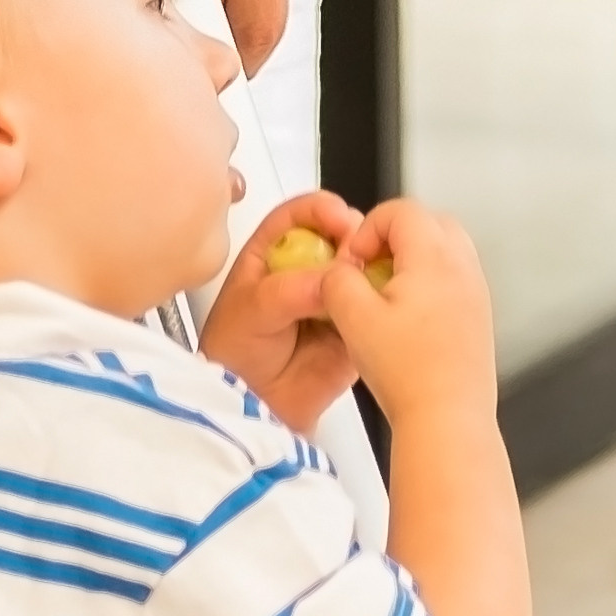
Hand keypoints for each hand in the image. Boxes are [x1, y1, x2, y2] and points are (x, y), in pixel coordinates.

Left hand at [198, 188, 367, 432]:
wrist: (251, 407)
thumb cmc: (234, 352)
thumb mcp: (253, 309)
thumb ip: (290, 290)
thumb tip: (330, 278)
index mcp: (275, 251)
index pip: (302, 214)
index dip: (321, 209)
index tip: (338, 216)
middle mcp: (308, 269)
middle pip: (341, 237)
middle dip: (353, 239)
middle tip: (356, 254)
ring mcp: (332, 298)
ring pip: (362, 270)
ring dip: (370, 271)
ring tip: (365, 284)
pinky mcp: (354, 328)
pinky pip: (374, 309)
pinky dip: (380, 305)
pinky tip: (376, 308)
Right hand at [316, 197, 496, 430]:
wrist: (448, 421)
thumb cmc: (408, 373)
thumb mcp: (353, 318)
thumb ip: (337, 280)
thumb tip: (337, 271)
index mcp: (434, 256)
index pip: (400, 211)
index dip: (367, 229)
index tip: (352, 261)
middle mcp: (462, 267)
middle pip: (428, 222)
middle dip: (393, 236)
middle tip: (370, 267)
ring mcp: (476, 293)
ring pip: (445, 249)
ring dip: (414, 259)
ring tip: (387, 293)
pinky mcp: (479, 318)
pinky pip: (455, 279)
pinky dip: (431, 283)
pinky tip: (408, 319)